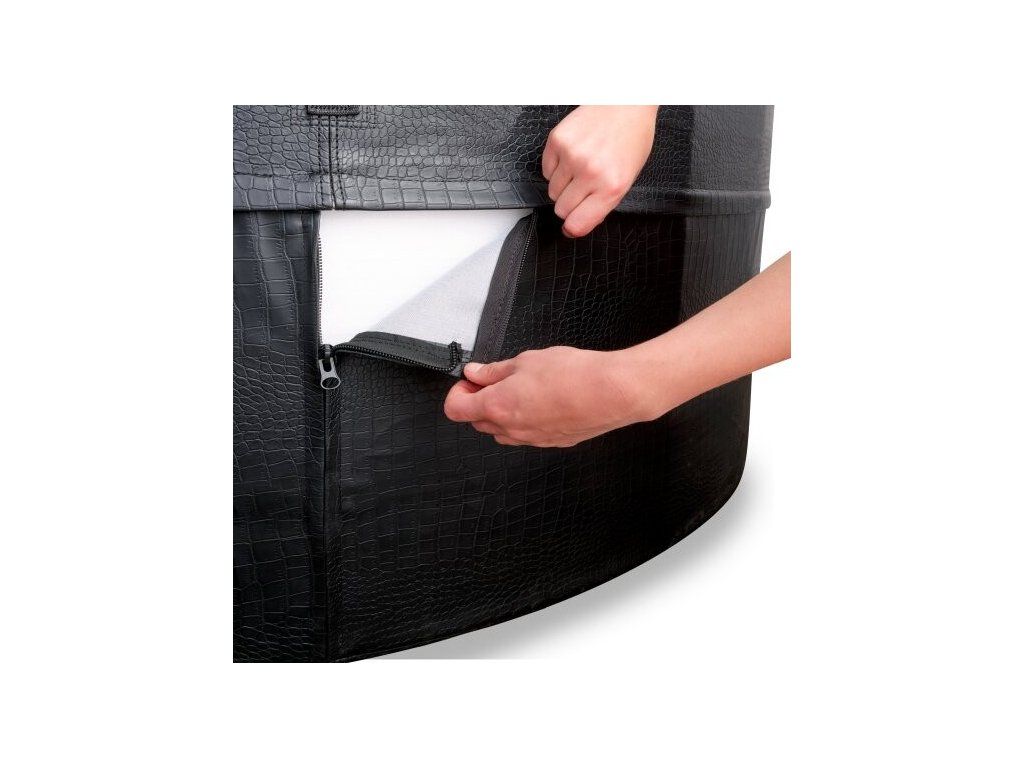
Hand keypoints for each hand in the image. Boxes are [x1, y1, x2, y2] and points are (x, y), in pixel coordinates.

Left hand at [443, 254, 790, 448]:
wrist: (614, 393)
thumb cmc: (575, 374)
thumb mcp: (527, 360)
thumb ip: (495, 370)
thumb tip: (476, 372)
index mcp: (498, 407)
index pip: (455, 409)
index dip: (458, 392)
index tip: (469, 379)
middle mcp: (511, 430)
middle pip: (476, 422)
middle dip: (478, 401)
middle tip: (492, 379)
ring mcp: (532, 440)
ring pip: (501, 431)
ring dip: (500, 412)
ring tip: (520, 388)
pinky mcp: (551, 442)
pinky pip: (525, 435)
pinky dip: (523, 420)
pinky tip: (540, 400)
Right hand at [542, 105, 657, 237]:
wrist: (625, 102)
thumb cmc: (631, 138)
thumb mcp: (629, 176)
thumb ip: (604, 202)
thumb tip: (578, 222)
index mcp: (612, 187)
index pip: (578, 224)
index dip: (572, 227)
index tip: (571, 225)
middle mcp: (591, 173)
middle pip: (561, 209)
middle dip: (569, 204)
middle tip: (581, 189)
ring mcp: (572, 156)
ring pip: (552, 191)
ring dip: (563, 185)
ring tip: (580, 168)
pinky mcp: (558, 141)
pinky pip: (546, 170)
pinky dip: (556, 168)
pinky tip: (572, 156)